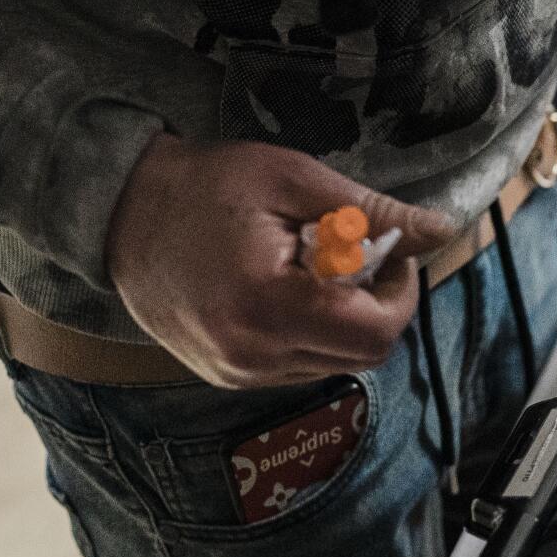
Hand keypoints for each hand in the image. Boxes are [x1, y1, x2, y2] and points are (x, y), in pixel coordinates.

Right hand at [107, 134, 455, 387]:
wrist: (115, 212)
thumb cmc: (205, 185)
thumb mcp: (293, 180)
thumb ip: (371, 212)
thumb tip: (441, 232)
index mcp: (269, 306)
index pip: (377, 332)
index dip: (400, 293)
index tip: (389, 253)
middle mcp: (252, 355)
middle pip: (364, 355)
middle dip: (377, 307)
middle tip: (359, 258)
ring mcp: (237, 372)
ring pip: (335, 364)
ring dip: (344, 321)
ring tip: (314, 269)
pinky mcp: (226, 376)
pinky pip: (300, 367)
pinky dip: (312, 332)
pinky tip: (286, 290)